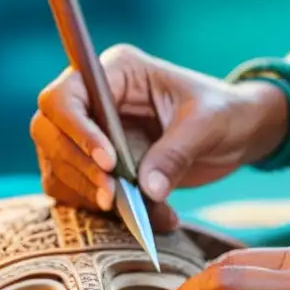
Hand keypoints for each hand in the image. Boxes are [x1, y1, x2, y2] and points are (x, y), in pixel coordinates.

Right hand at [30, 44, 287, 222]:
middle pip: (49, 134)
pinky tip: (151, 218)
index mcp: (117, 71)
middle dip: (79, 169)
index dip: (77, 131)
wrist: (239, 131)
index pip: (65, 97)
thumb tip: (146, 190)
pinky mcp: (98, 166)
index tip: (109, 162)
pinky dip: (106, 212)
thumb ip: (175, 154)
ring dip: (93, 197)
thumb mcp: (208, 126)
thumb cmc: (226, 112)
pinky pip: (79, 192)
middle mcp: (94, 100)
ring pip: (59, 168)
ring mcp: (91, 133)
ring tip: (149, 213)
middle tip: (114, 198)